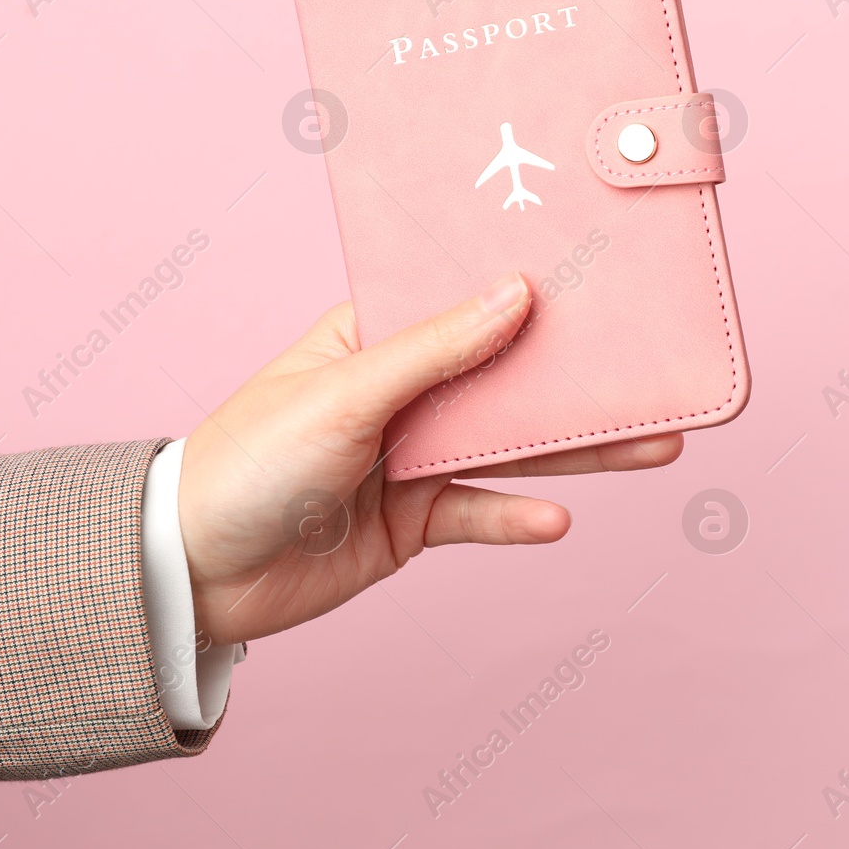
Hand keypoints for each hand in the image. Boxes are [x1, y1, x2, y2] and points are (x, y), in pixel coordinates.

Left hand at [175, 272, 683, 643]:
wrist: (195, 572)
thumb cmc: (249, 460)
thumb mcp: (345, 394)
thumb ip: (435, 351)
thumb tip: (514, 294)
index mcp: (374, 338)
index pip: (464, 304)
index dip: (528, 291)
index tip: (599, 276)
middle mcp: (400, 391)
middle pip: (505, 378)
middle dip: (576, 378)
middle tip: (653, 371)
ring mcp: (411, 458)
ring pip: (509, 446)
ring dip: (576, 449)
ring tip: (652, 446)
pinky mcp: (413, 522)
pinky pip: (479, 513)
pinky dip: (516, 516)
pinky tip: (559, 518)